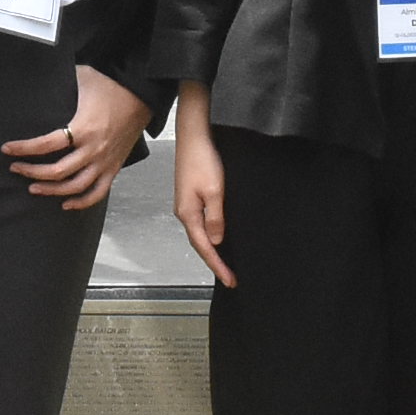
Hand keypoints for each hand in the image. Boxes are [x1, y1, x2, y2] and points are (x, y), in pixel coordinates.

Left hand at [6, 67, 147, 208]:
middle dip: (31, 172)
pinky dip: (81, 202)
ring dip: (51, 191)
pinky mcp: (114, 168)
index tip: (6, 149)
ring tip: (33, 188)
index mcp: (83, 128)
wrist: (143, 95)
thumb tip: (40, 75)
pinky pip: (97, 193)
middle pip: (57, 171)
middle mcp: (93, 149)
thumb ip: (61, 79)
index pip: (46, 144)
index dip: (23, 149)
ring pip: (75, 187)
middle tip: (15, 169)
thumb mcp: (83, 76)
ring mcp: (104, 162)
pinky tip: (65, 204)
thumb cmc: (111, 85)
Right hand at [171, 104, 230, 286]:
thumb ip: (216, 218)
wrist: (193, 135)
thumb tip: (217, 241)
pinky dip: (211, 234)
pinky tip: (219, 237)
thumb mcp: (215, 191)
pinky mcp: (191, 196)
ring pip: (201, 234)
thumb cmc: (202, 158)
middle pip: (201, 244)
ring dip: (213, 250)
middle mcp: (184, 212)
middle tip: (231, 277)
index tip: (230, 280)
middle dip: (215, 262)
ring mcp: (187, 204)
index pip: (205, 248)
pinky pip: (202, 222)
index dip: (218, 266)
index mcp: (188, 214)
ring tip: (226, 263)